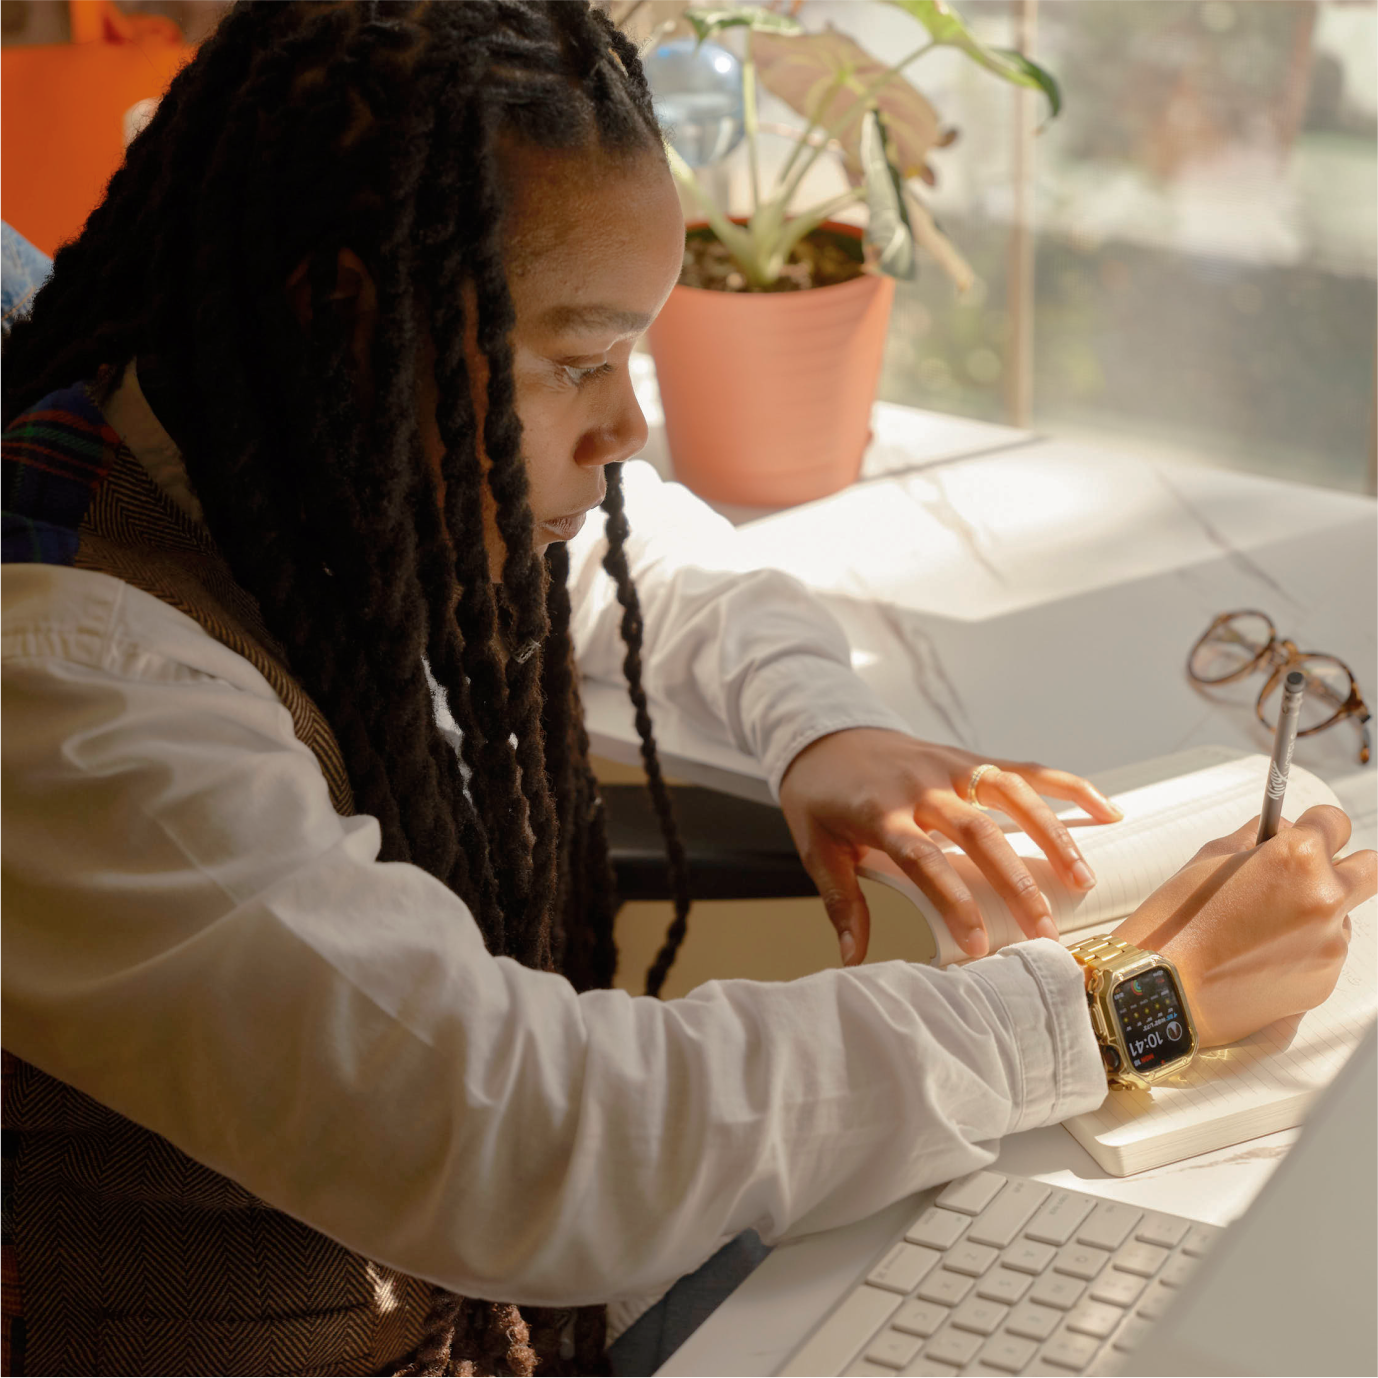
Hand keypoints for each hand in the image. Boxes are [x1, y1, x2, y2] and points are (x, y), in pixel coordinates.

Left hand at [777, 728, 1122, 963]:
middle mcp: (923, 787)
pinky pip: (1025, 769)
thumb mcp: (818, 849)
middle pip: (979, 833)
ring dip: (1053, 836)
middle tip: (1046, 930)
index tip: (980, 945)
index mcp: (882, 813)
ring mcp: (950, 768)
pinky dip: (1068, 787)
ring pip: (1012, 796)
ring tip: (1083, 880)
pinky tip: (1107, 811)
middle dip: (1016, 883)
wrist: (822, 733)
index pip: (926, 860)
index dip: (955, 903)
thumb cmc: (820, 797)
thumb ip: (842, 903)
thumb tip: (854, 960)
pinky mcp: (968, 759)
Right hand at [1111, 807, 1377, 1046]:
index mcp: (1298, 858)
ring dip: (1316, 914)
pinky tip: (1259, 955)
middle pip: (1369, 868)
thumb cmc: (1176, 922)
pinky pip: (1326, 954)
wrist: (1163, 988)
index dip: (1315, 825)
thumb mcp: (1209, 858)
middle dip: (1342, 866)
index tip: (1305, 832)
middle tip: (1305, 874)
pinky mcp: (1325, 982)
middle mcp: (1325, 899)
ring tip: (1261, 927)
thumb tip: (1281, 831)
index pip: (1334, 822)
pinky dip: (1302, 950)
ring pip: (1343, 916)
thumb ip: (1255, 839)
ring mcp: (1331, 946)